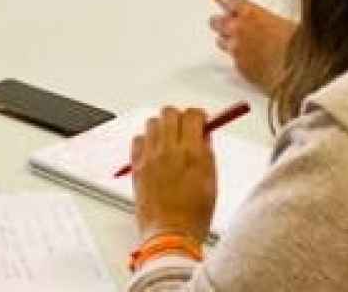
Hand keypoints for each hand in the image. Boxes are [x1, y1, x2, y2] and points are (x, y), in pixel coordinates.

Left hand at [131, 106, 217, 243]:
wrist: (170, 235)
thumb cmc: (194, 215)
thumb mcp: (212, 181)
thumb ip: (207, 153)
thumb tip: (204, 135)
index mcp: (193, 153)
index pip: (192, 115)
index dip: (198, 115)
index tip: (200, 120)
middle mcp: (169, 150)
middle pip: (169, 113)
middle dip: (179, 117)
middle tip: (184, 128)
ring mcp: (150, 157)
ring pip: (152, 123)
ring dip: (162, 127)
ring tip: (169, 141)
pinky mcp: (136, 165)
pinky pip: (138, 139)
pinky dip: (146, 140)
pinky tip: (154, 152)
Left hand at [208, 0, 295, 90]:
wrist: (297, 71)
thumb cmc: (296, 46)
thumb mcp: (284, 23)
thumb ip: (265, 18)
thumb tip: (262, 20)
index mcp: (250, 13)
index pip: (231, 2)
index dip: (235, 7)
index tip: (236, 9)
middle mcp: (237, 28)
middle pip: (216, 21)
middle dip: (223, 23)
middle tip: (232, 27)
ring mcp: (235, 47)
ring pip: (220, 40)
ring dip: (229, 41)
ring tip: (245, 46)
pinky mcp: (237, 65)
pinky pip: (232, 58)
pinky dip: (240, 58)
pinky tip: (254, 60)